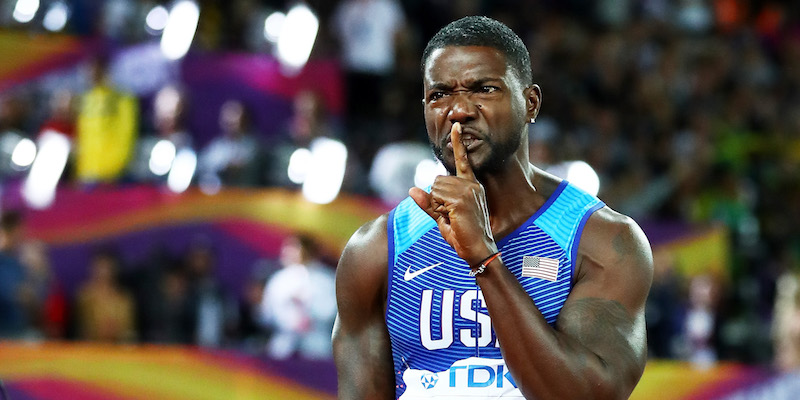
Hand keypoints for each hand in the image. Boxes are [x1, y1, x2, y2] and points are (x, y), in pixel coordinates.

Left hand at [409, 122, 496, 265]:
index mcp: (471, 185)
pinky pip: (436, 197)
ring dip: (437, 205)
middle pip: (437, 180)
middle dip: (436, 199)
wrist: (479, 250)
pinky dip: (439, 210)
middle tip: (451, 215)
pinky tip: (453, 219)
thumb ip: (428, 203)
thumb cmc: (462, 235)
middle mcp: (471, 185)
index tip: (456, 125)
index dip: (458, 142)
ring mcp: (468, 191)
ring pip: (435, 188)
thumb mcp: (442, 217)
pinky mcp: (462, 200)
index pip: (462, 160)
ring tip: (453, 217)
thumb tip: (411, 189)